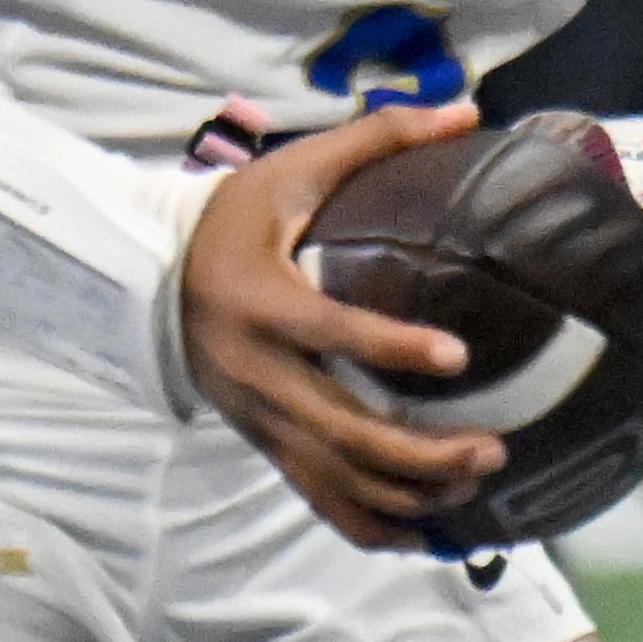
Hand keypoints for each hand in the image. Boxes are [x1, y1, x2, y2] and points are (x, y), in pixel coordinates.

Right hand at [177, 101, 507, 549]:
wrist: (149, 278)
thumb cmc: (231, 218)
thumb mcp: (292, 171)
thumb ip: (375, 140)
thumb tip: (464, 112)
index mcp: (263, 302)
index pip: (331, 333)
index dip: (392, 347)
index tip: (456, 356)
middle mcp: (259, 372)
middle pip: (343, 433)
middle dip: (422, 453)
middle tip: (492, 447)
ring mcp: (260, 418)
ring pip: (338, 478)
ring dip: (409, 493)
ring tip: (475, 480)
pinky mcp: (263, 443)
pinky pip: (319, 500)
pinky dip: (373, 525)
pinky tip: (427, 530)